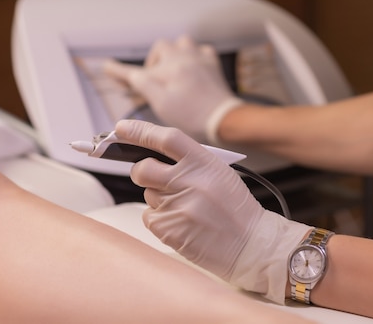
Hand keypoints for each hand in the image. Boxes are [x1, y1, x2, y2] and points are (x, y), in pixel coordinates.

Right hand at [104, 37, 242, 143]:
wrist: (224, 118)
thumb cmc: (192, 115)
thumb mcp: (161, 103)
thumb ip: (142, 84)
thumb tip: (127, 72)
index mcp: (167, 68)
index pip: (136, 69)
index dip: (119, 71)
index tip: (107, 67)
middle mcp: (183, 57)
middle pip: (160, 49)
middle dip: (154, 63)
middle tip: (155, 81)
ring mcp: (199, 58)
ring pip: (181, 43)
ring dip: (174, 54)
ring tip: (174, 72)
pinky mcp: (212, 64)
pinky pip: (200, 50)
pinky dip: (193, 57)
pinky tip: (193, 70)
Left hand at [114, 120, 310, 303]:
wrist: (251, 244)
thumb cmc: (234, 207)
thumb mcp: (219, 173)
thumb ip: (190, 161)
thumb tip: (153, 153)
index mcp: (204, 163)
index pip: (165, 138)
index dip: (140, 131)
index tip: (121, 128)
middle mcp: (189, 182)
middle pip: (143, 169)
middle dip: (141, 171)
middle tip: (152, 176)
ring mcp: (178, 207)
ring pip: (147, 195)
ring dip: (159, 199)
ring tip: (186, 207)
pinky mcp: (169, 230)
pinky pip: (149, 218)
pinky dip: (160, 219)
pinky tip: (183, 223)